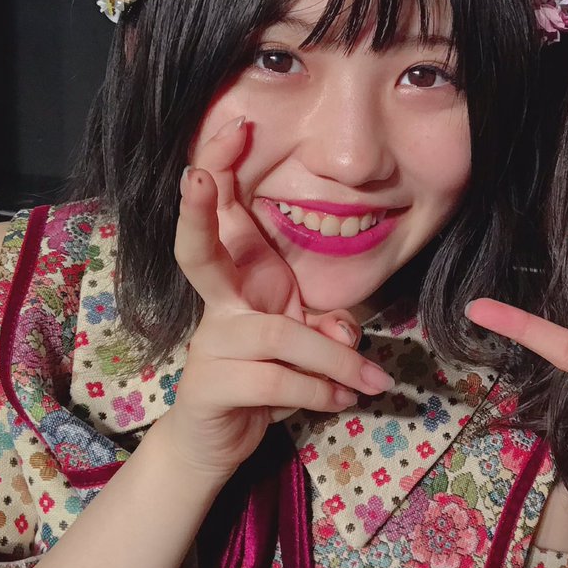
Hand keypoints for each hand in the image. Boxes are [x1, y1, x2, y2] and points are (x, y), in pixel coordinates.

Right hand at [160, 117, 393, 479]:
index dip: (224, 170)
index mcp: (241, 281)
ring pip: (277, 336)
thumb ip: (326, 326)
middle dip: (199, 210)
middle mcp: (218, 305)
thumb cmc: (265, 376)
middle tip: (201, 174)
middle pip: (197, 250)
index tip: (240, 126)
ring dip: (333, 359)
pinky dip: (319, 391)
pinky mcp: (210, 387)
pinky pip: (276, 380)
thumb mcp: (305, 341)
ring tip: (370, 380)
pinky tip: (343, 400)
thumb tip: (347, 333)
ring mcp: (210, 345)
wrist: (220, 440)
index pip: (226, 216)